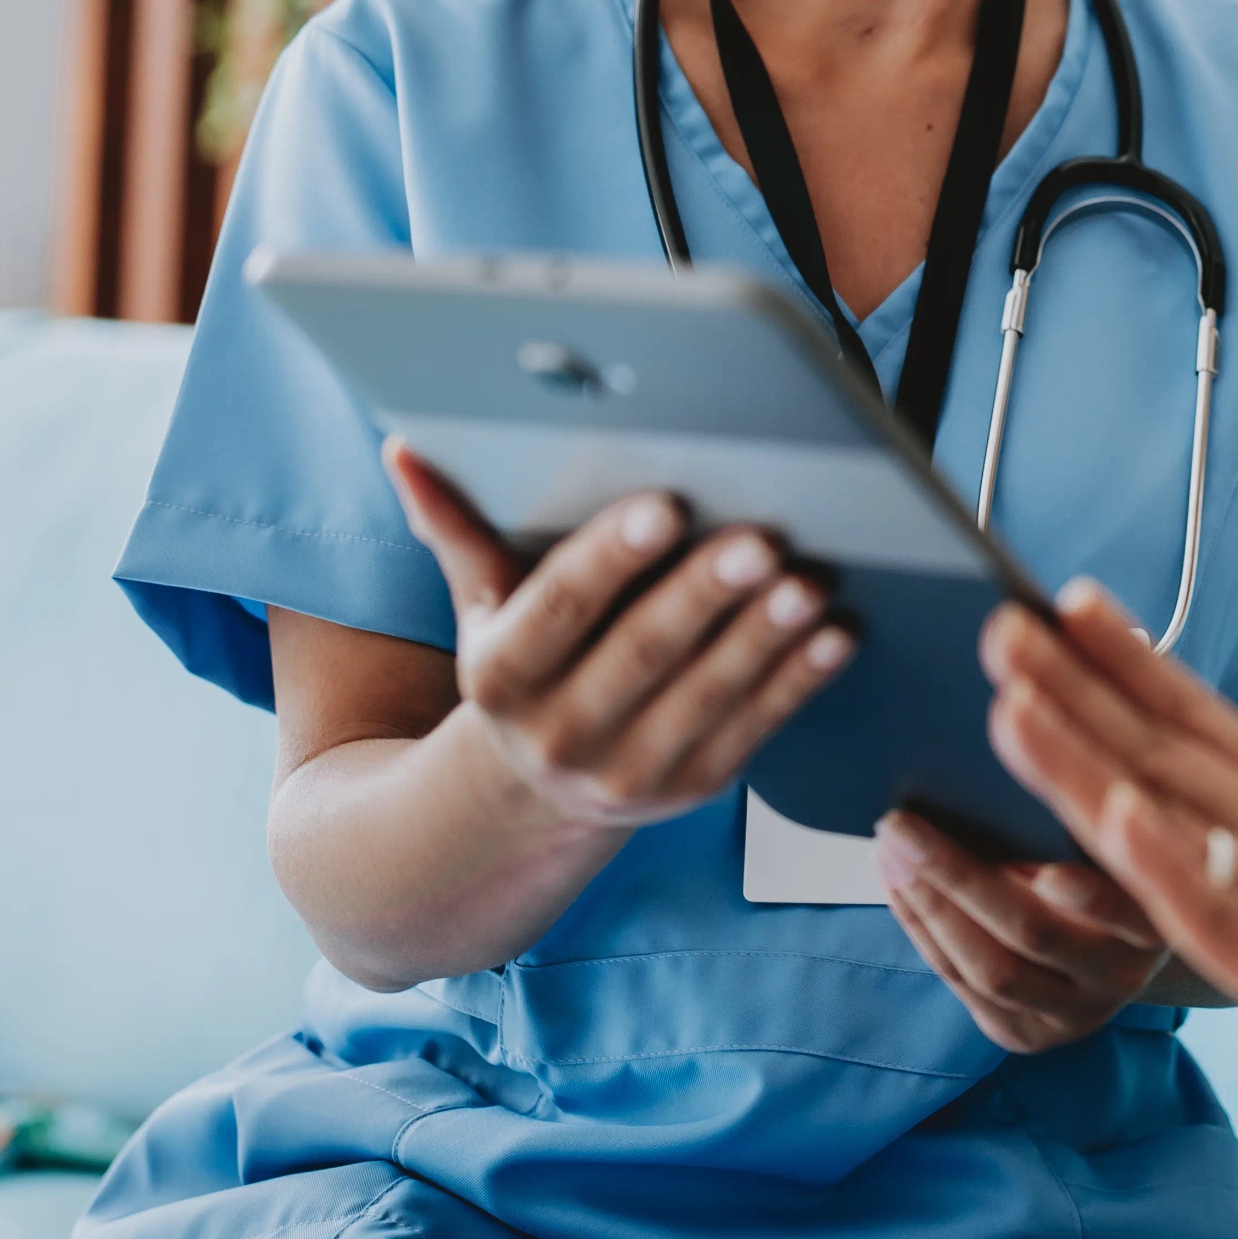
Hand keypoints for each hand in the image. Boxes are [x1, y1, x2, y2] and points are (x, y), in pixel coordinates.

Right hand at [382, 441, 851, 830]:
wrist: (535, 783)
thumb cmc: (527, 659)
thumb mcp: (481, 601)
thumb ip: (456, 527)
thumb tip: (403, 448)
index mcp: (501, 675)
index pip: (558, 606)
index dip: (610, 557)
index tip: (664, 506)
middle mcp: (557, 734)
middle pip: (640, 654)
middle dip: (702, 595)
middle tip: (761, 539)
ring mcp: (627, 773)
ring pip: (704, 697)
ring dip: (762, 641)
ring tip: (807, 583)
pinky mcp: (690, 790)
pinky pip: (753, 732)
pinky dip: (798, 683)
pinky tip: (834, 637)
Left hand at [872, 810, 1169, 1050]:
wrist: (1120, 939)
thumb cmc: (1109, 858)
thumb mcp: (1112, 837)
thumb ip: (1079, 817)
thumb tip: (1010, 761)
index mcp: (1159, 918)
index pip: (1127, 910)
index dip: (1090, 897)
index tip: (1047, 870)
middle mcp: (1123, 976)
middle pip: (1033, 933)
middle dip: (956, 878)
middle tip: (901, 825)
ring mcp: (1075, 1015)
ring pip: (990, 971)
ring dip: (927, 908)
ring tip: (889, 853)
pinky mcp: (1029, 1035)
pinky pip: (964, 987)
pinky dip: (924, 932)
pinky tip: (900, 887)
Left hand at [980, 582, 1237, 1111]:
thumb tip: (1192, 807)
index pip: (1194, 710)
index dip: (1123, 653)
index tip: (1064, 596)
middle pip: (1152, 740)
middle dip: (1066, 683)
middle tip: (995, 621)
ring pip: (1163, 808)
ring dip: (1082, 752)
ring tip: (1011, 700)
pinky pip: (1213, 899)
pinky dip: (1160, 857)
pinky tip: (1113, 816)